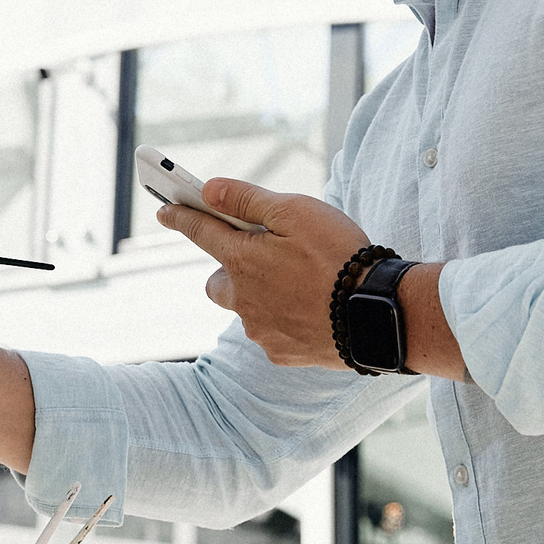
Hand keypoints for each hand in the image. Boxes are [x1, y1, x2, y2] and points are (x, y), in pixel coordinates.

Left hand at [156, 177, 367, 367]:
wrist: (377, 315)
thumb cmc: (340, 256)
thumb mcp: (296, 212)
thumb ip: (247, 199)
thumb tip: (208, 189)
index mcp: (242, 259)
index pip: (199, 231)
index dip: (180, 217)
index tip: (165, 212)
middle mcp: (242, 298)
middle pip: (218, 282)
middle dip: (231, 269)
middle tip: (265, 259)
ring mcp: (260, 329)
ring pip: (247, 309)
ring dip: (262, 297)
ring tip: (302, 285)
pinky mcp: (281, 353)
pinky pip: (272, 333)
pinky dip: (285, 321)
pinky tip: (315, 310)